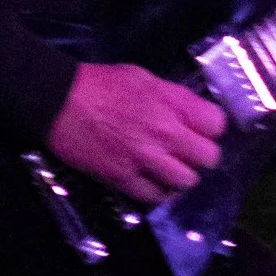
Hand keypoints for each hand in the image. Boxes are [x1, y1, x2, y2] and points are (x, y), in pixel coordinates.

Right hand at [48, 62, 227, 200]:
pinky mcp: (123, 178)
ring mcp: (144, 159)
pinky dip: (158, 191)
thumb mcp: (144, 78)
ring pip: (186, 181)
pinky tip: (152, 181)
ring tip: (170, 168)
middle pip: (209, 157)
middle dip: (201, 155)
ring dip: (181, 176)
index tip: (201, 128)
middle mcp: (164, 133)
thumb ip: (172, 98)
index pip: (217, 124)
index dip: (210, 127)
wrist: (59, 101)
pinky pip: (155, 196)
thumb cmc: (101, 84)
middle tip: (187, 151)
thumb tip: (190, 115)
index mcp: (171, 103)